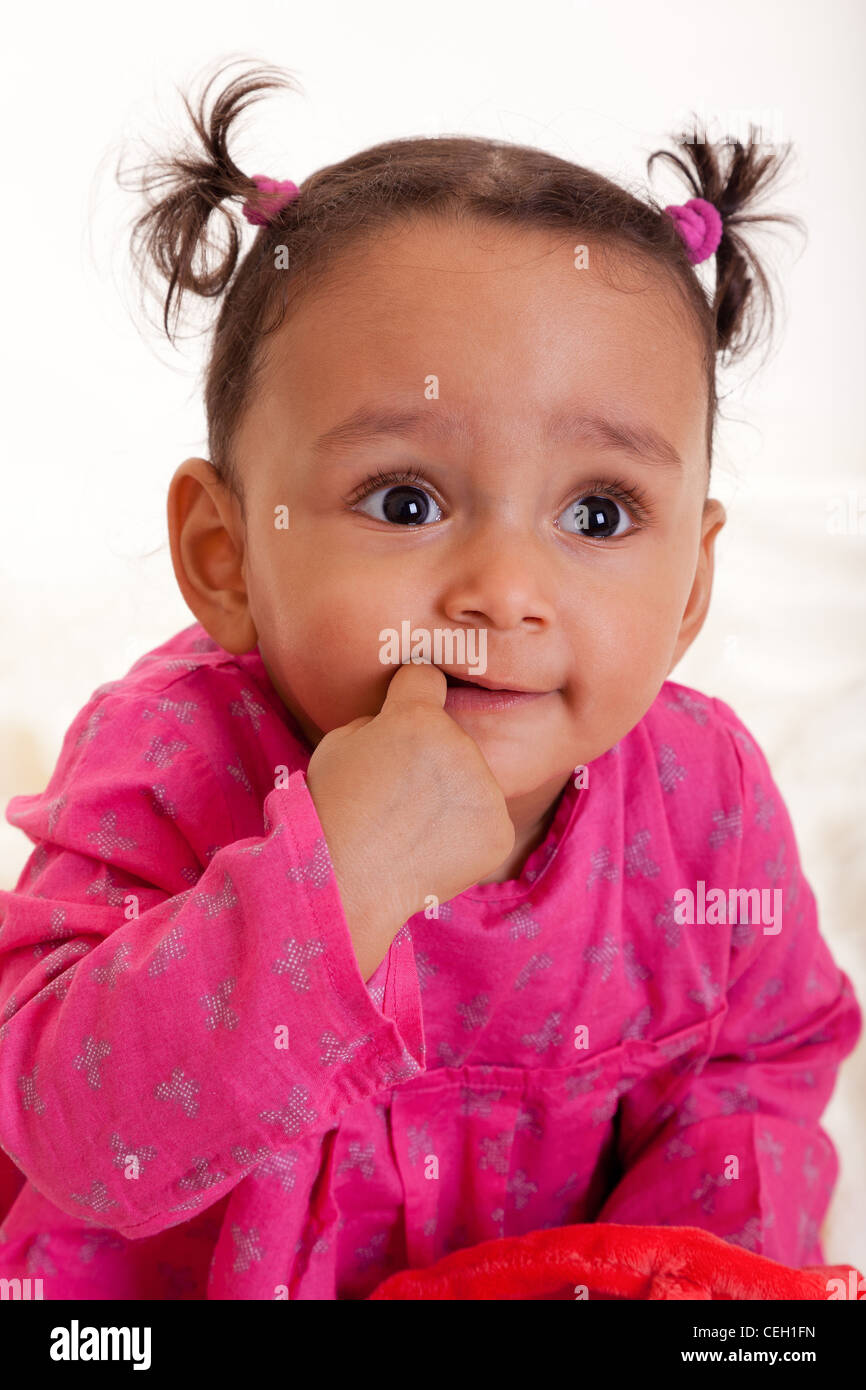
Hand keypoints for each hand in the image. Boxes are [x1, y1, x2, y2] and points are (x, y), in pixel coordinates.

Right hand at [305, 663, 514, 978]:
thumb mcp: (338, 744)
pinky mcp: (499, 830)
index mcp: (417, 717)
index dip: (410, 694)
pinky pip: (486, 819)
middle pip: (452, 737)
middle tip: (396, 796)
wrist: (345, 883)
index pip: (427, 677)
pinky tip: (431, 849)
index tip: (406, 710)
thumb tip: (401, 719)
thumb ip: (379, 721)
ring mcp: (485, 790)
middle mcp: (460, 745)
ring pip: (472, 779)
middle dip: (432, 757)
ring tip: (411, 828)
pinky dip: (466, 833)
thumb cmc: (330, 810)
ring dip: (452, 796)